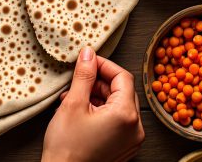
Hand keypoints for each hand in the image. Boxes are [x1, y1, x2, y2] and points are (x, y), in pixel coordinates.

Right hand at [42, 47, 144, 161]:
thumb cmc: (66, 148)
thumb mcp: (72, 104)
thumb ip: (84, 75)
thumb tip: (88, 54)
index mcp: (126, 115)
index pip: (122, 77)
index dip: (104, 65)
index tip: (88, 61)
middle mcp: (135, 128)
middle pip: (122, 91)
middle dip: (99, 82)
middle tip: (78, 80)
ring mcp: (131, 140)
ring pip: (119, 106)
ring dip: (98, 97)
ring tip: (74, 98)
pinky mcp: (123, 148)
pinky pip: (117, 122)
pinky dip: (101, 112)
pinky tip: (81, 112)